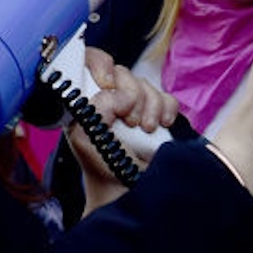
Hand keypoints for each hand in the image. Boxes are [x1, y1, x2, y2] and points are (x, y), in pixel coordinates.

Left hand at [67, 48, 177, 210]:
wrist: (129, 191)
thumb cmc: (102, 166)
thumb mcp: (85, 135)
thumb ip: (96, 106)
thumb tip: (120, 95)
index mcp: (87, 99)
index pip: (90, 61)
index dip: (100, 65)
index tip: (107, 85)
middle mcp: (110, 98)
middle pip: (123, 73)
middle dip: (131, 96)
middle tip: (130, 121)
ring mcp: (135, 106)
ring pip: (146, 85)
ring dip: (149, 108)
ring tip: (145, 130)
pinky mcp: (158, 113)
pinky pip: (167, 97)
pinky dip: (167, 111)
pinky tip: (161, 126)